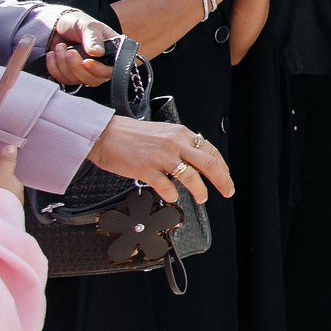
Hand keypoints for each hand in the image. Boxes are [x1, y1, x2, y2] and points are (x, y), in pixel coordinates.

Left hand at [43, 10, 115, 86]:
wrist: (59, 26)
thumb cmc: (78, 23)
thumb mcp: (88, 25)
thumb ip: (93, 38)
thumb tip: (98, 52)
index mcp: (111, 53)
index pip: (111, 71)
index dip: (99, 70)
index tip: (86, 62)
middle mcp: (101, 65)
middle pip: (93, 79)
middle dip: (76, 66)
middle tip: (69, 51)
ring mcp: (85, 72)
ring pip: (77, 80)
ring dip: (63, 64)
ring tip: (60, 47)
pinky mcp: (70, 75)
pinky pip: (63, 79)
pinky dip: (54, 67)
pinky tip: (53, 54)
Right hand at [88, 116, 232, 204]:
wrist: (103, 134)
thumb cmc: (130, 134)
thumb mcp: (162, 132)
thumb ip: (179, 144)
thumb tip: (194, 160)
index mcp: (181, 133)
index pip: (211, 151)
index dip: (222, 167)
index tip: (226, 176)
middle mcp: (175, 143)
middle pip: (209, 164)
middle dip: (222, 180)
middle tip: (227, 191)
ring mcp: (161, 157)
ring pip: (192, 177)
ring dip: (201, 191)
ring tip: (202, 198)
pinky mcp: (146, 169)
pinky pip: (167, 187)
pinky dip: (173, 195)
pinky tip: (173, 197)